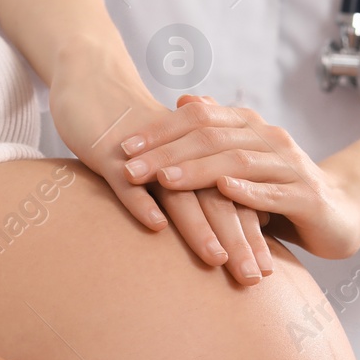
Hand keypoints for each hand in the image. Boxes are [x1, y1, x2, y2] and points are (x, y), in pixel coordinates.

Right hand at [46, 48, 271, 282]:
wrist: (92, 81)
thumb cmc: (129, 128)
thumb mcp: (167, 157)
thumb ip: (194, 182)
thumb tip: (225, 213)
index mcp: (196, 157)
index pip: (231, 199)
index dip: (250, 233)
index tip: (266, 268)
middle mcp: (178, 156)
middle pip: (214, 201)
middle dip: (236, 240)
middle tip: (254, 278)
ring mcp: (144, 156)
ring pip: (178, 194)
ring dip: (200, 228)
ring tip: (218, 260)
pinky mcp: (109, 153)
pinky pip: (127, 181)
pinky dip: (142, 202)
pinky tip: (156, 228)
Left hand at [120, 95, 359, 259]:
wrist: (341, 210)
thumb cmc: (278, 187)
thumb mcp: (242, 158)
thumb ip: (214, 133)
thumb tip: (181, 100)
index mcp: (249, 127)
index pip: (199, 117)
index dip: (159, 130)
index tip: (123, 146)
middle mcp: (269, 139)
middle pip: (212, 137)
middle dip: (166, 153)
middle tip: (130, 168)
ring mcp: (290, 166)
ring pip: (238, 162)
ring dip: (198, 170)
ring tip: (164, 181)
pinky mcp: (307, 197)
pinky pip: (274, 192)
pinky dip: (247, 192)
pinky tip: (223, 192)